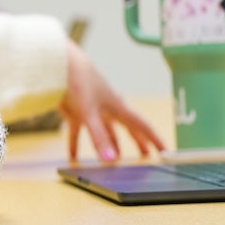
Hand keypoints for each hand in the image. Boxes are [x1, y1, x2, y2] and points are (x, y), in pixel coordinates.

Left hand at [58, 39, 165, 162]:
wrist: (59, 63)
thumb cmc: (79, 81)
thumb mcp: (90, 112)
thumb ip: (99, 136)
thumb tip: (110, 160)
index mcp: (118, 107)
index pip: (142, 125)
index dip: (154, 139)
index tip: (165, 152)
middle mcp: (108, 108)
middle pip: (127, 128)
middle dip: (137, 142)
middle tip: (146, 156)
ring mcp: (92, 109)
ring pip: (104, 131)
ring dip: (109, 144)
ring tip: (113, 160)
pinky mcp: (75, 111)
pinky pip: (78, 132)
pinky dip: (76, 145)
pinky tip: (73, 157)